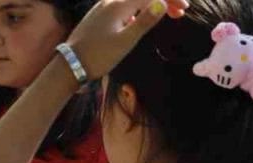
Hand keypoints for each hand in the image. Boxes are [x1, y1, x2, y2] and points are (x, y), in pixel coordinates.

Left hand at [65, 0, 186, 80]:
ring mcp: (102, 8)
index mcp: (118, 5)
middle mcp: (110, 1)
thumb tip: (162, 3)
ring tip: (165, 15)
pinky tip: (140, 20)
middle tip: (180, 11)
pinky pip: (123, 5)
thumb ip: (144, 21)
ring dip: (151, 4)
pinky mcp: (98, 16)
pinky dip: (138, 9)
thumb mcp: (125, 42)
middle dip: (163, 0)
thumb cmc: (97, 56)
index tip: (184, 9)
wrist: (68, 66)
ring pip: (132, 0)